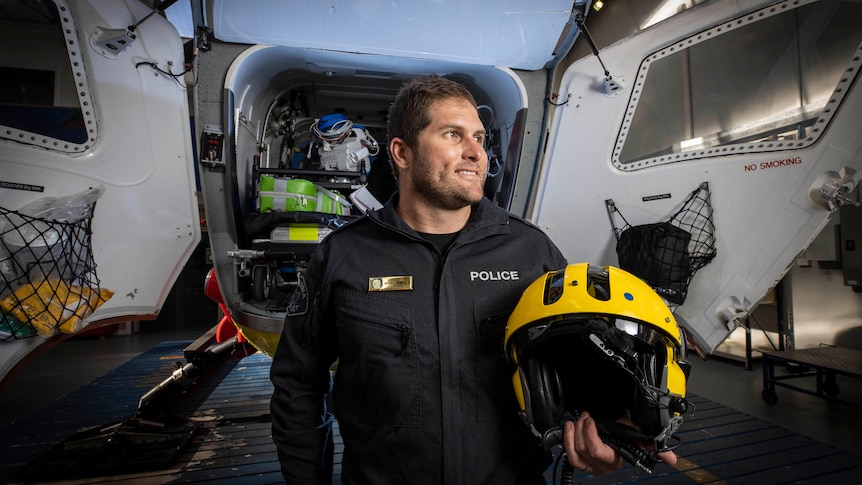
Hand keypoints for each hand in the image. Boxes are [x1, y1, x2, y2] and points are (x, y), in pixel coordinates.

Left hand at [562, 411, 677, 474]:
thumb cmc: (629, 443)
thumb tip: (671, 458)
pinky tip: (568, 428)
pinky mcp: (581, 460)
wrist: (620, 449)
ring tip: (575, 420)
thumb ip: (654, 447)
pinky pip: (571, 455)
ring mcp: (590, 464)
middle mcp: (601, 465)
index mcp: (614, 459)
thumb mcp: (640, 441)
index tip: (591, 420)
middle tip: (585, 416)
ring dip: (571, 434)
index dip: (590, 435)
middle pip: (583, 448)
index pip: (597, 451)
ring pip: (575, 453)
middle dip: (581, 429)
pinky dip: (566, 441)